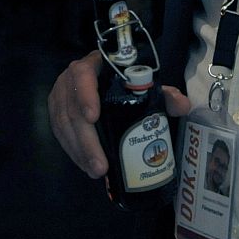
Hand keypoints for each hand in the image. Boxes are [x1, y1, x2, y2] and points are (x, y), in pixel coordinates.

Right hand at [47, 52, 192, 178]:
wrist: (103, 76)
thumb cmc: (125, 80)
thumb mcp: (144, 84)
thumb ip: (164, 94)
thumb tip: (182, 105)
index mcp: (93, 66)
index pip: (82, 75)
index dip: (85, 95)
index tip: (93, 117)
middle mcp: (70, 79)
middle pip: (71, 109)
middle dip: (86, 141)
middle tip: (101, 167)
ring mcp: (60, 95)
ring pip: (62, 124)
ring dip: (78, 152)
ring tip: (96, 172)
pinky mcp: (55, 111)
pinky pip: (59, 133)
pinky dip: (72, 151)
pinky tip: (85, 165)